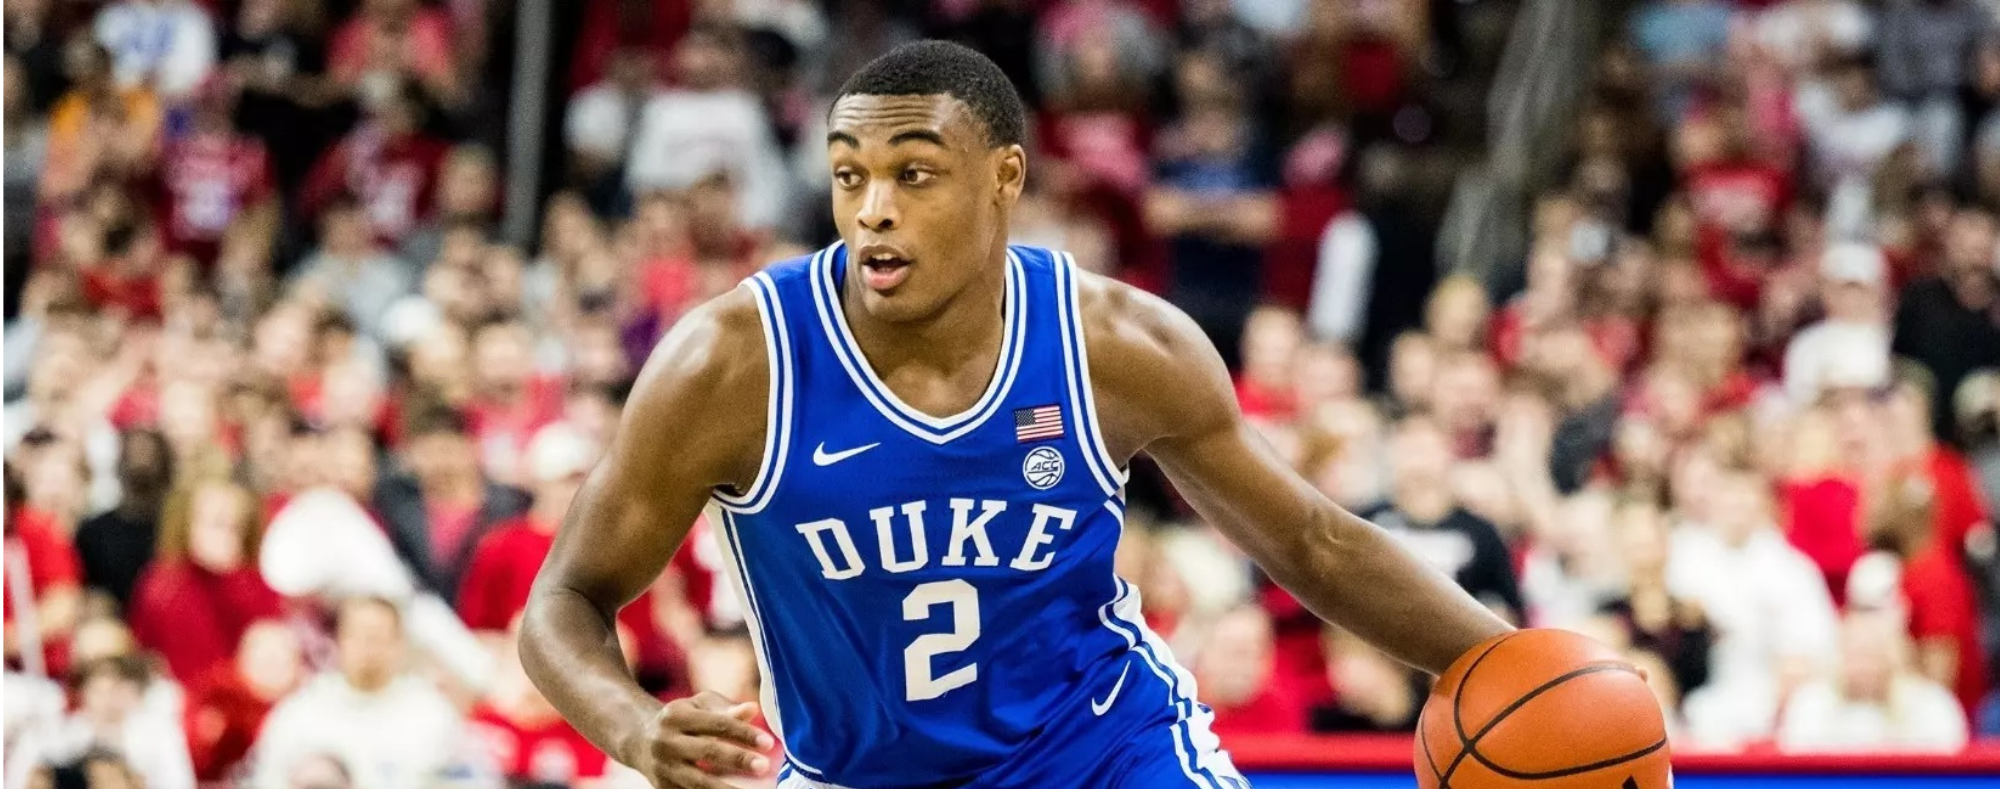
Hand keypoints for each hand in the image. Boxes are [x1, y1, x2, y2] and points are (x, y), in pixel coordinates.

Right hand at [626, 691, 773, 788]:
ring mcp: (663, 767)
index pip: (717, 724)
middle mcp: (666, 741)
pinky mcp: (663, 788)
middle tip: (765, 766)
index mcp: (676, 715)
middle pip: (707, 751)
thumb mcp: (699, 705)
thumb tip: (753, 710)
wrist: (640, 740)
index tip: (769, 743)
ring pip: (698, 781)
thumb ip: (726, 709)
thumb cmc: (683, 719)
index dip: (744, 733)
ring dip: (726, 788)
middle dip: (738, 759)